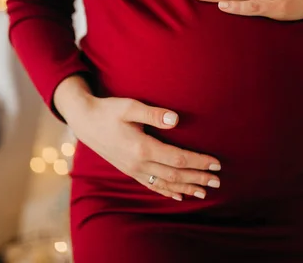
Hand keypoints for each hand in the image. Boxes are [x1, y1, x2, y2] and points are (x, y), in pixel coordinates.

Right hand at [57, 78, 221, 200]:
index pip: (178, 159)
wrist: (84, 121)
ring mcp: (133, 169)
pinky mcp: (129, 170)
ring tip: (204, 192)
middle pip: (175, 175)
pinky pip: (151, 185)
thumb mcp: (130, 106)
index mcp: (142, 148)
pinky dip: (167, 191)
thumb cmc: (109, 110)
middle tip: (218, 181)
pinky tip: (178, 196)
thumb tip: (176, 119)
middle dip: (198, 178)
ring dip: (186, 188)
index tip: (216, 163)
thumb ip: (154, 114)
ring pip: (164, 183)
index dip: (198, 162)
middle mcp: (138, 163)